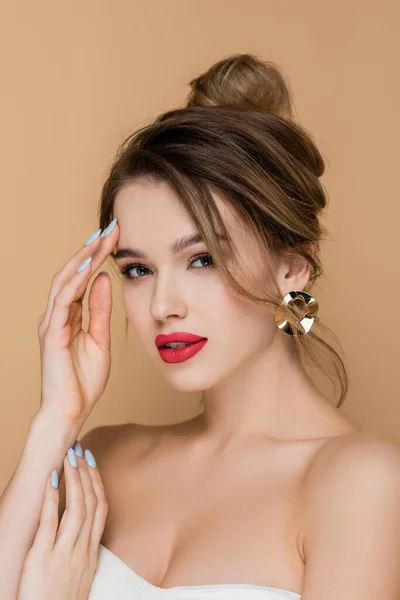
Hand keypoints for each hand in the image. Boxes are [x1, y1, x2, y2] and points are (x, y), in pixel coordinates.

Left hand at [17, 446, 107, 599]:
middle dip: (87, 474)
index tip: (91, 462)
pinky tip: (50, 480)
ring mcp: (64, 553)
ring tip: (68, 458)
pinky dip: (52, 498)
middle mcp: (82, 550)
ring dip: (74, 479)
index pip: (101, 509)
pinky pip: (50, 523)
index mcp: (91, 553)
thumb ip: (81, 551)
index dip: (97, 482)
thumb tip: (79, 529)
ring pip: (77, 508)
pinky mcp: (43, 558)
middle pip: (92, 503)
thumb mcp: (80, 575)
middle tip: (81, 451)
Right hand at [37, 218, 118, 425]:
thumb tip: (104, 280)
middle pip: (72, 273)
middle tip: (110, 227)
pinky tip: (87, 268)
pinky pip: (62, 302)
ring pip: (65, 281)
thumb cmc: (83, 380)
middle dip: (91, 249)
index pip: (82, 277)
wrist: (70, 412)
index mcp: (68, 315)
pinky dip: (73, 283)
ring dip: (82, 259)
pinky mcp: (53, 334)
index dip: (97, 256)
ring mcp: (52, 323)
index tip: (116, 236)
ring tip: (99, 238)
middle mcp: (56, 314)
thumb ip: (100, 310)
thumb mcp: (100, 339)